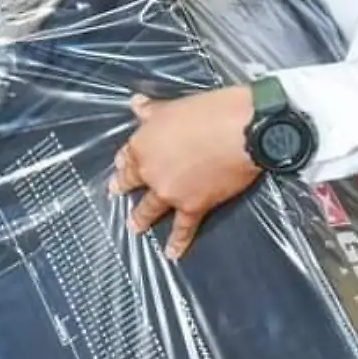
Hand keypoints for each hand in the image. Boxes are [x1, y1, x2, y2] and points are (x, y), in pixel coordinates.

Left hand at [108, 87, 258, 258]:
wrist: (240, 132)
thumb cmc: (209, 111)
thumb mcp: (173, 105)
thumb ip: (152, 111)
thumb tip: (136, 105)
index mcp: (143, 145)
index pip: (127, 156)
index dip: (124, 161)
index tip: (120, 167)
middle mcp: (150, 172)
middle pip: (134, 182)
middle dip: (125, 188)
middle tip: (117, 194)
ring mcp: (170, 192)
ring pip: (150, 209)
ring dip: (141, 219)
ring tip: (135, 227)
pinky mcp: (194, 206)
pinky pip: (183, 228)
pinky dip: (177, 242)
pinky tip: (172, 253)